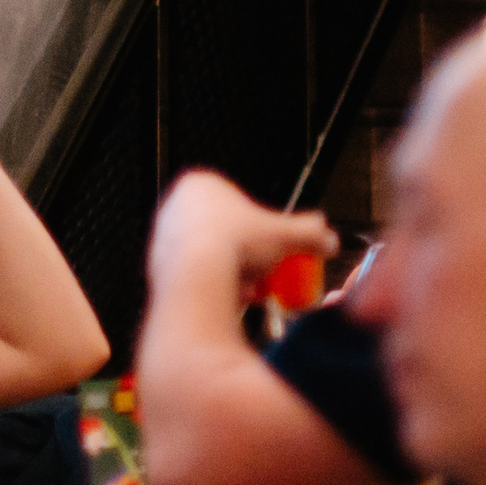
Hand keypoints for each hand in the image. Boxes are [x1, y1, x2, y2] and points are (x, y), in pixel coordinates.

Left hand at [148, 171, 339, 307]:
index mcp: (202, 184)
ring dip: (233, 273)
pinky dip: (215, 287)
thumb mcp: (287, 236)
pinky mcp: (156, 267)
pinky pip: (195, 277)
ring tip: (250, 291)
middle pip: (226, 232)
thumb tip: (329, 240)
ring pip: (211, 256)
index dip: (263, 228)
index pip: (241, 203)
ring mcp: (162, 237)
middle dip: (248, 255)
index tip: (276, 247)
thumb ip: (311, 234)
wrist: (198, 279)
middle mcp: (176, 207)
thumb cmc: (236, 246)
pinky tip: (230, 300)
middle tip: (266, 272)